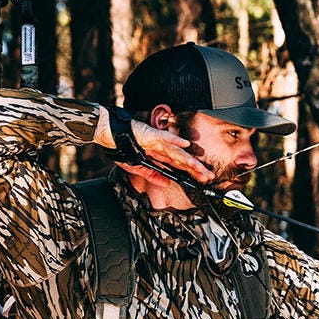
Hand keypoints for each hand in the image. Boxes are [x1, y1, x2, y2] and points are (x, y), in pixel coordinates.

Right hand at [94, 109, 212, 184]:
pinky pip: (165, 138)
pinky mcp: (151, 134)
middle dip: (195, 169)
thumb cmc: (123, 147)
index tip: (202, 180)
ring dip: (189, 160)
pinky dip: (175, 141)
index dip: (191, 173)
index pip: (179, 166)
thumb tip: (167, 183)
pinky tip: (186, 144)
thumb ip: (153, 176)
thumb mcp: (138, 167)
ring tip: (200, 168)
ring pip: (177, 152)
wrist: (110, 135)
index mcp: (160, 156)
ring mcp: (158, 141)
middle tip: (208, 176)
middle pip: (182, 160)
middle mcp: (162, 148)